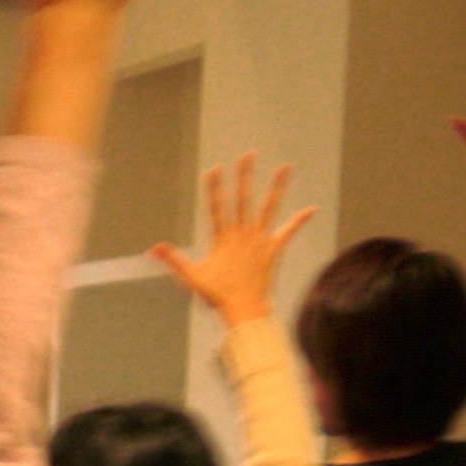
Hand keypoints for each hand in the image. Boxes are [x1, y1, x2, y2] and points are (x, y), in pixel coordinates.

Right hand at [153, 156, 313, 322]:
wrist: (244, 309)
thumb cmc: (217, 295)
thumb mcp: (191, 277)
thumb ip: (173, 259)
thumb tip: (154, 248)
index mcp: (223, 239)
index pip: (217, 208)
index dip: (214, 188)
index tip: (214, 169)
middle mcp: (243, 234)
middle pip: (243, 199)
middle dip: (244, 176)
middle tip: (247, 155)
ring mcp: (260, 240)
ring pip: (269, 208)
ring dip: (277, 187)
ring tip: (285, 167)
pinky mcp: (273, 249)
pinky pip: (288, 232)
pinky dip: (299, 221)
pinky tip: (311, 209)